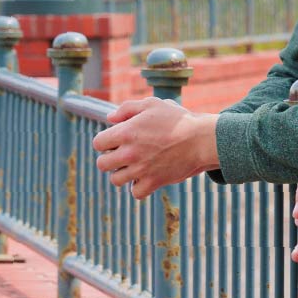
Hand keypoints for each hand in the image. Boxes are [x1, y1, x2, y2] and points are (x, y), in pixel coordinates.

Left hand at [92, 97, 217, 198]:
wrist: (200, 139)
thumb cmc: (177, 120)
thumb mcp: (152, 104)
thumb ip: (127, 109)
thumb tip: (110, 119)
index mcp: (125, 132)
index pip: (97, 144)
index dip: (105, 141)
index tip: (116, 140)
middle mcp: (129, 153)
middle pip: (102, 164)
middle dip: (110, 159)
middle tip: (124, 154)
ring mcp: (140, 170)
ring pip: (116, 180)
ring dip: (123, 173)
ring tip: (135, 165)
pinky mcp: (153, 182)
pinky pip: (135, 192)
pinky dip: (139, 187)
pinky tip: (146, 176)